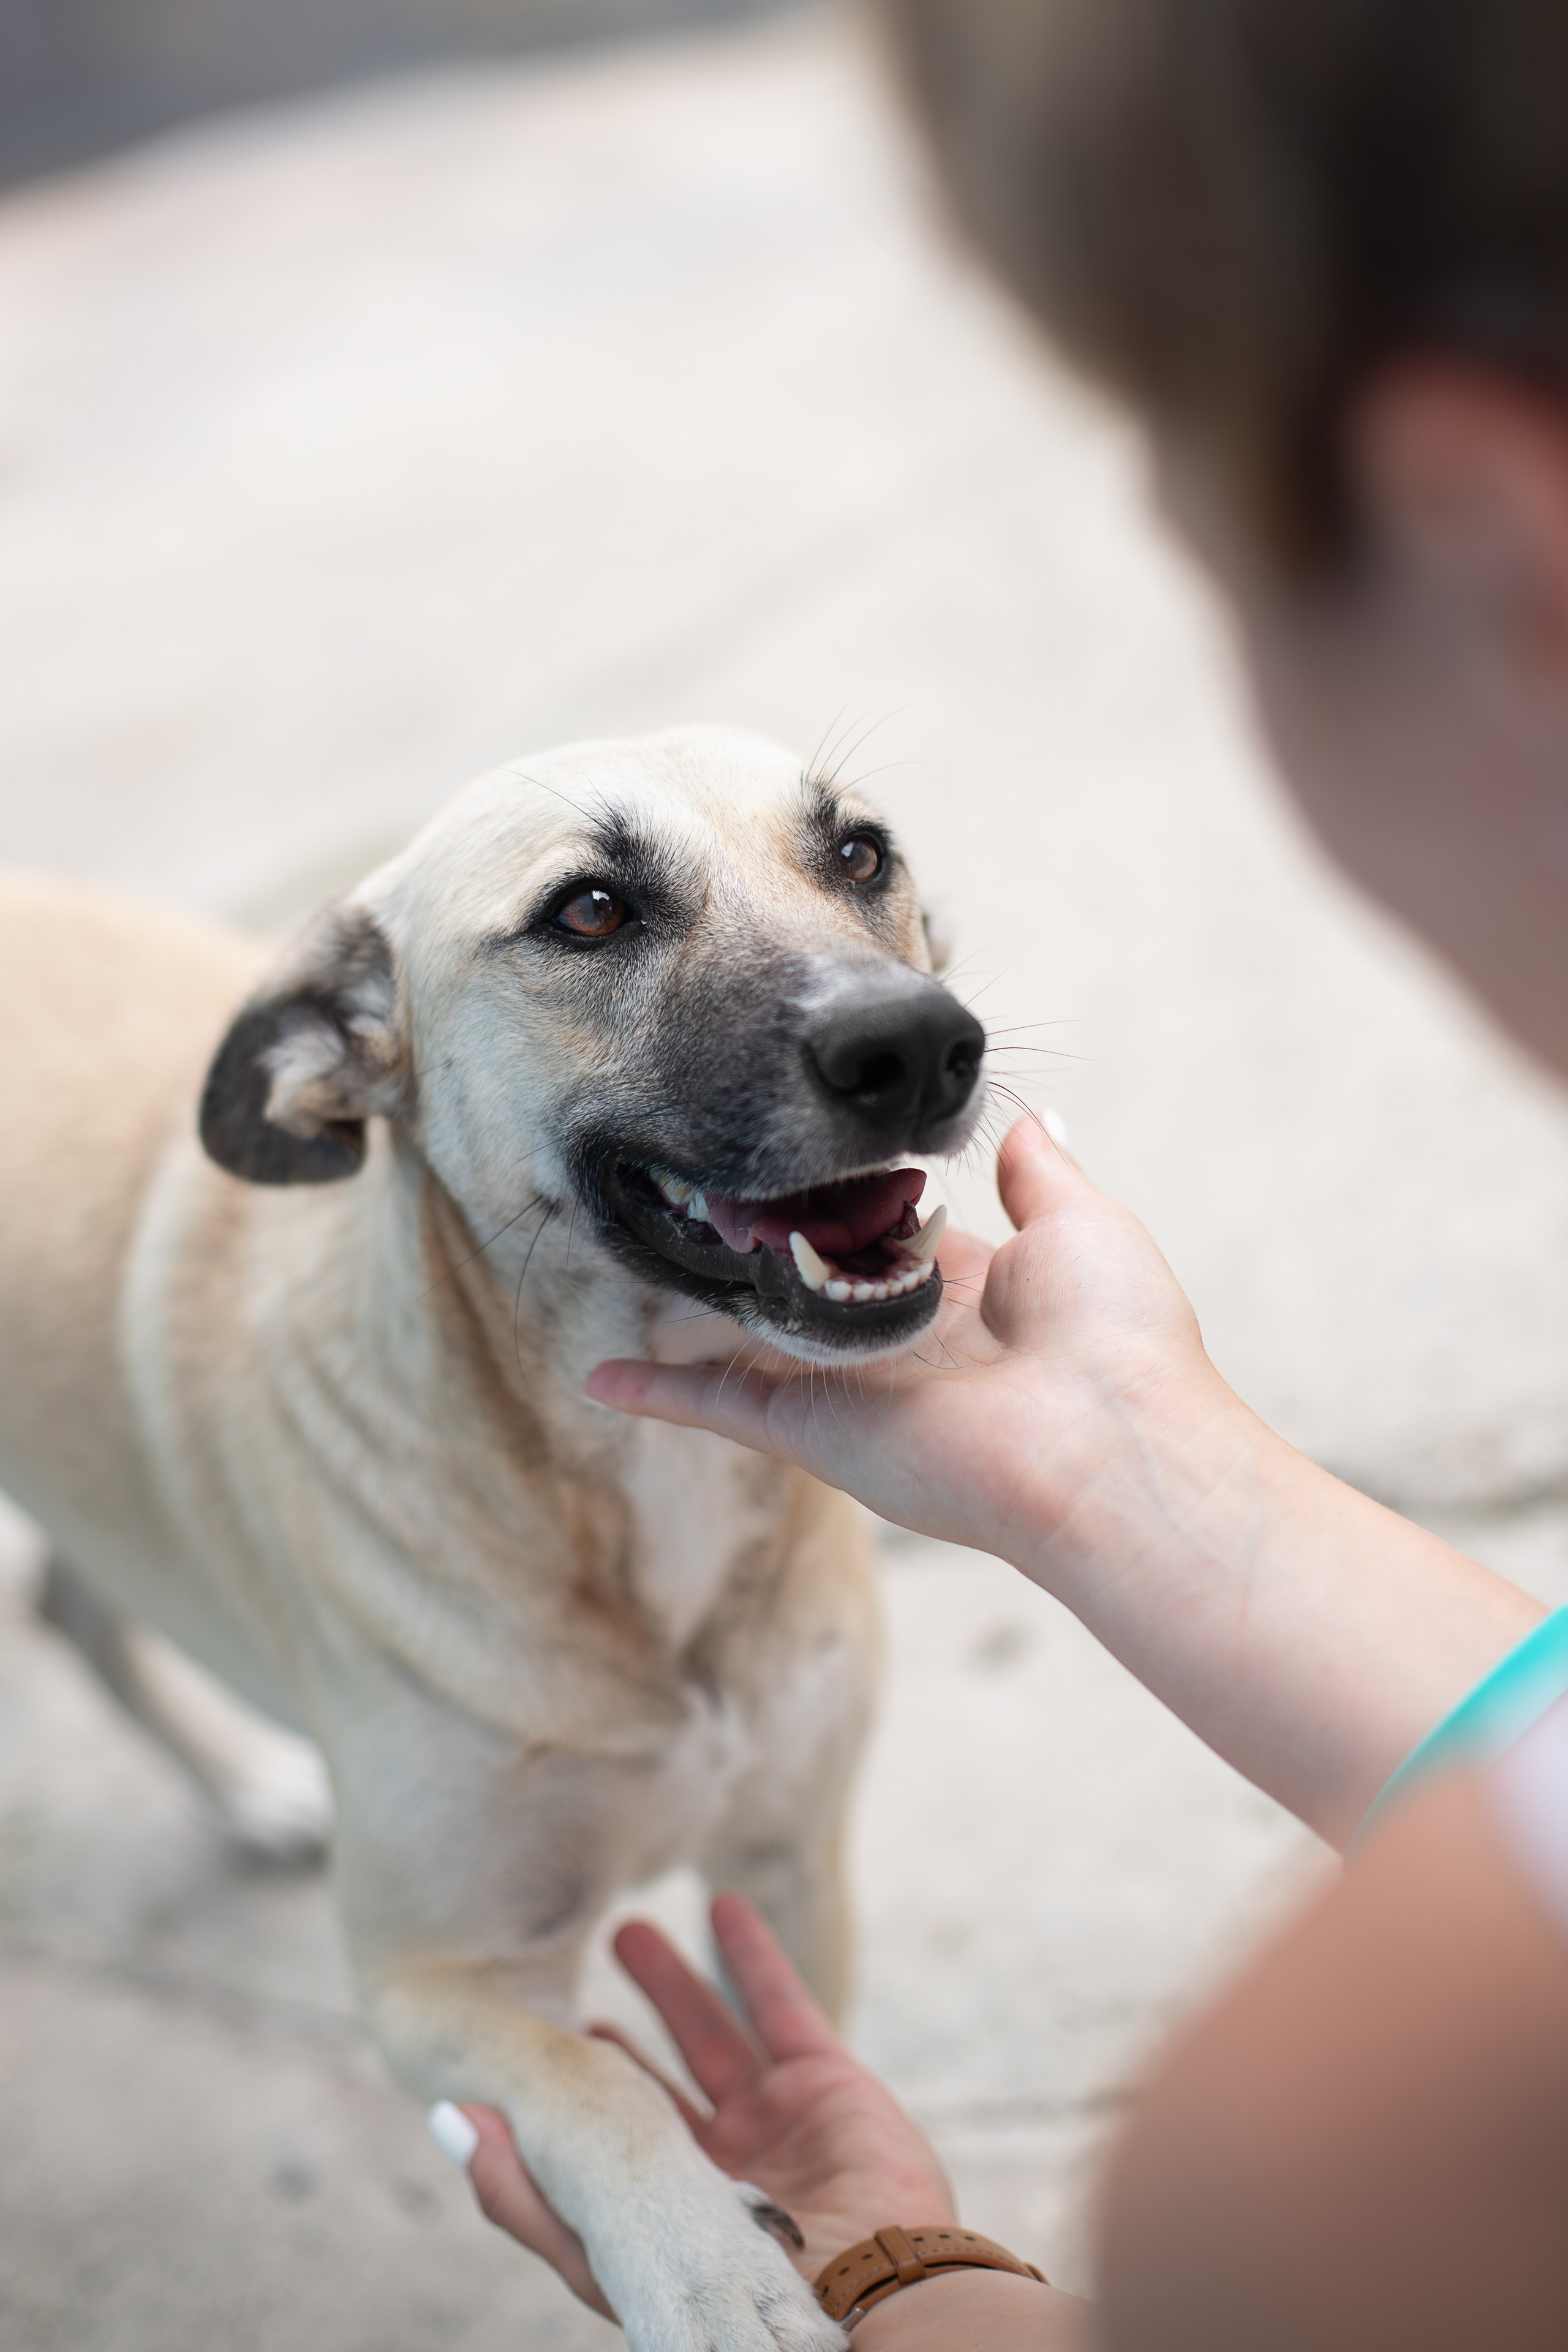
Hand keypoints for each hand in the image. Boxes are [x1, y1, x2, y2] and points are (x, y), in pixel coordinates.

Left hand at [442, 1893, 954, 2314]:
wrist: (862, 2303)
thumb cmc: (730, 2294)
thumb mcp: (605, 2257)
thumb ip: (523, 2194)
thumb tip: (447, 2115)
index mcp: (664, 2213)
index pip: (607, 2141)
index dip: (575, 2091)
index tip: (536, 2038)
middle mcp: (718, 2167)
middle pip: (656, 2082)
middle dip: (621, 2030)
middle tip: (574, 1985)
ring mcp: (774, 2123)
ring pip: (712, 2034)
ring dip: (674, 1982)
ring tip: (629, 1931)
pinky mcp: (826, 2084)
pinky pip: (782, 2005)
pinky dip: (752, 1954)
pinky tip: (722, 1907)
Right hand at [586, 1116, 1220, 1571]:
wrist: (1108, 1439)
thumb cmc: (1116, 1337)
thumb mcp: (1082, 1225)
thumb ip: (1038, 1174)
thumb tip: (1028, 1118)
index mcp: (961, 1290)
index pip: (880, 1237)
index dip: (837, 1198)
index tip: (791, 1155)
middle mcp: (896, 1338)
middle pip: (803, 1284)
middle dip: (754, 1245)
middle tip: (695, 1198)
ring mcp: (850, 1386)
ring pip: (750, 1338)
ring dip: (695, 1305)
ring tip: (639, 1260)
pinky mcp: (814, 1427)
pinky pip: (719, 1405)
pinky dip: (659, 1393)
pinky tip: (602, 1379)